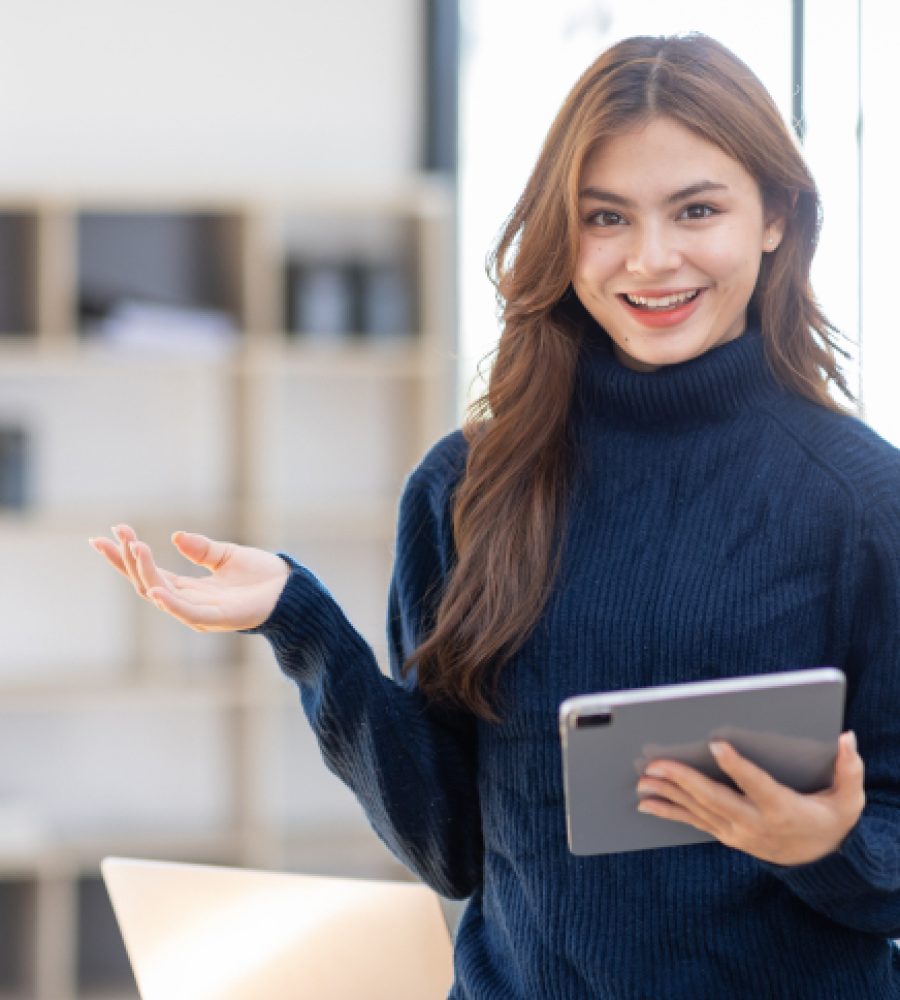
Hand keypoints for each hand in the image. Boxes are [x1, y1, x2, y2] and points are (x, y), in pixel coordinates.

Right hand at [89, 524, 290, 631]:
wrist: (290, 590)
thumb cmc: (260, 576)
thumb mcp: (226, 555)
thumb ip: (201, 548)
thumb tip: (174, 537)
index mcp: (189, 588)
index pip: (149, 572)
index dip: (126, 556)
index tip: (105, 535)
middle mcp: (188, 602)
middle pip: (147, 582)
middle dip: (128, 560)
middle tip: (116, 534)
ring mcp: (201, 612)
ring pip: (161, 594)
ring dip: (145, 572)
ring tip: (135, 547)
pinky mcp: (218, 619)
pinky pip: (187, 612)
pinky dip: (169, 602)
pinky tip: (154, 587)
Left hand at [635, 732, 865, 865]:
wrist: (822, 861)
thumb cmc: (831, 819)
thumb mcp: (849, 799)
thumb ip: (849, 769)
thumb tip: (847, 738)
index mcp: (782, 809)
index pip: (757, 785)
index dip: (737, 766)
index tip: (716, 744)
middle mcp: (755, 824)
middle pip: (715, 799)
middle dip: (683, 780)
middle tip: (656, 764)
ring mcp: (737, 833)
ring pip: (697, 811)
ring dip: (667, 794)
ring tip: (642, 780)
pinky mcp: (726, 835)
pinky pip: (693, 823)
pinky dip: (668, 812)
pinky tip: (645, 803)